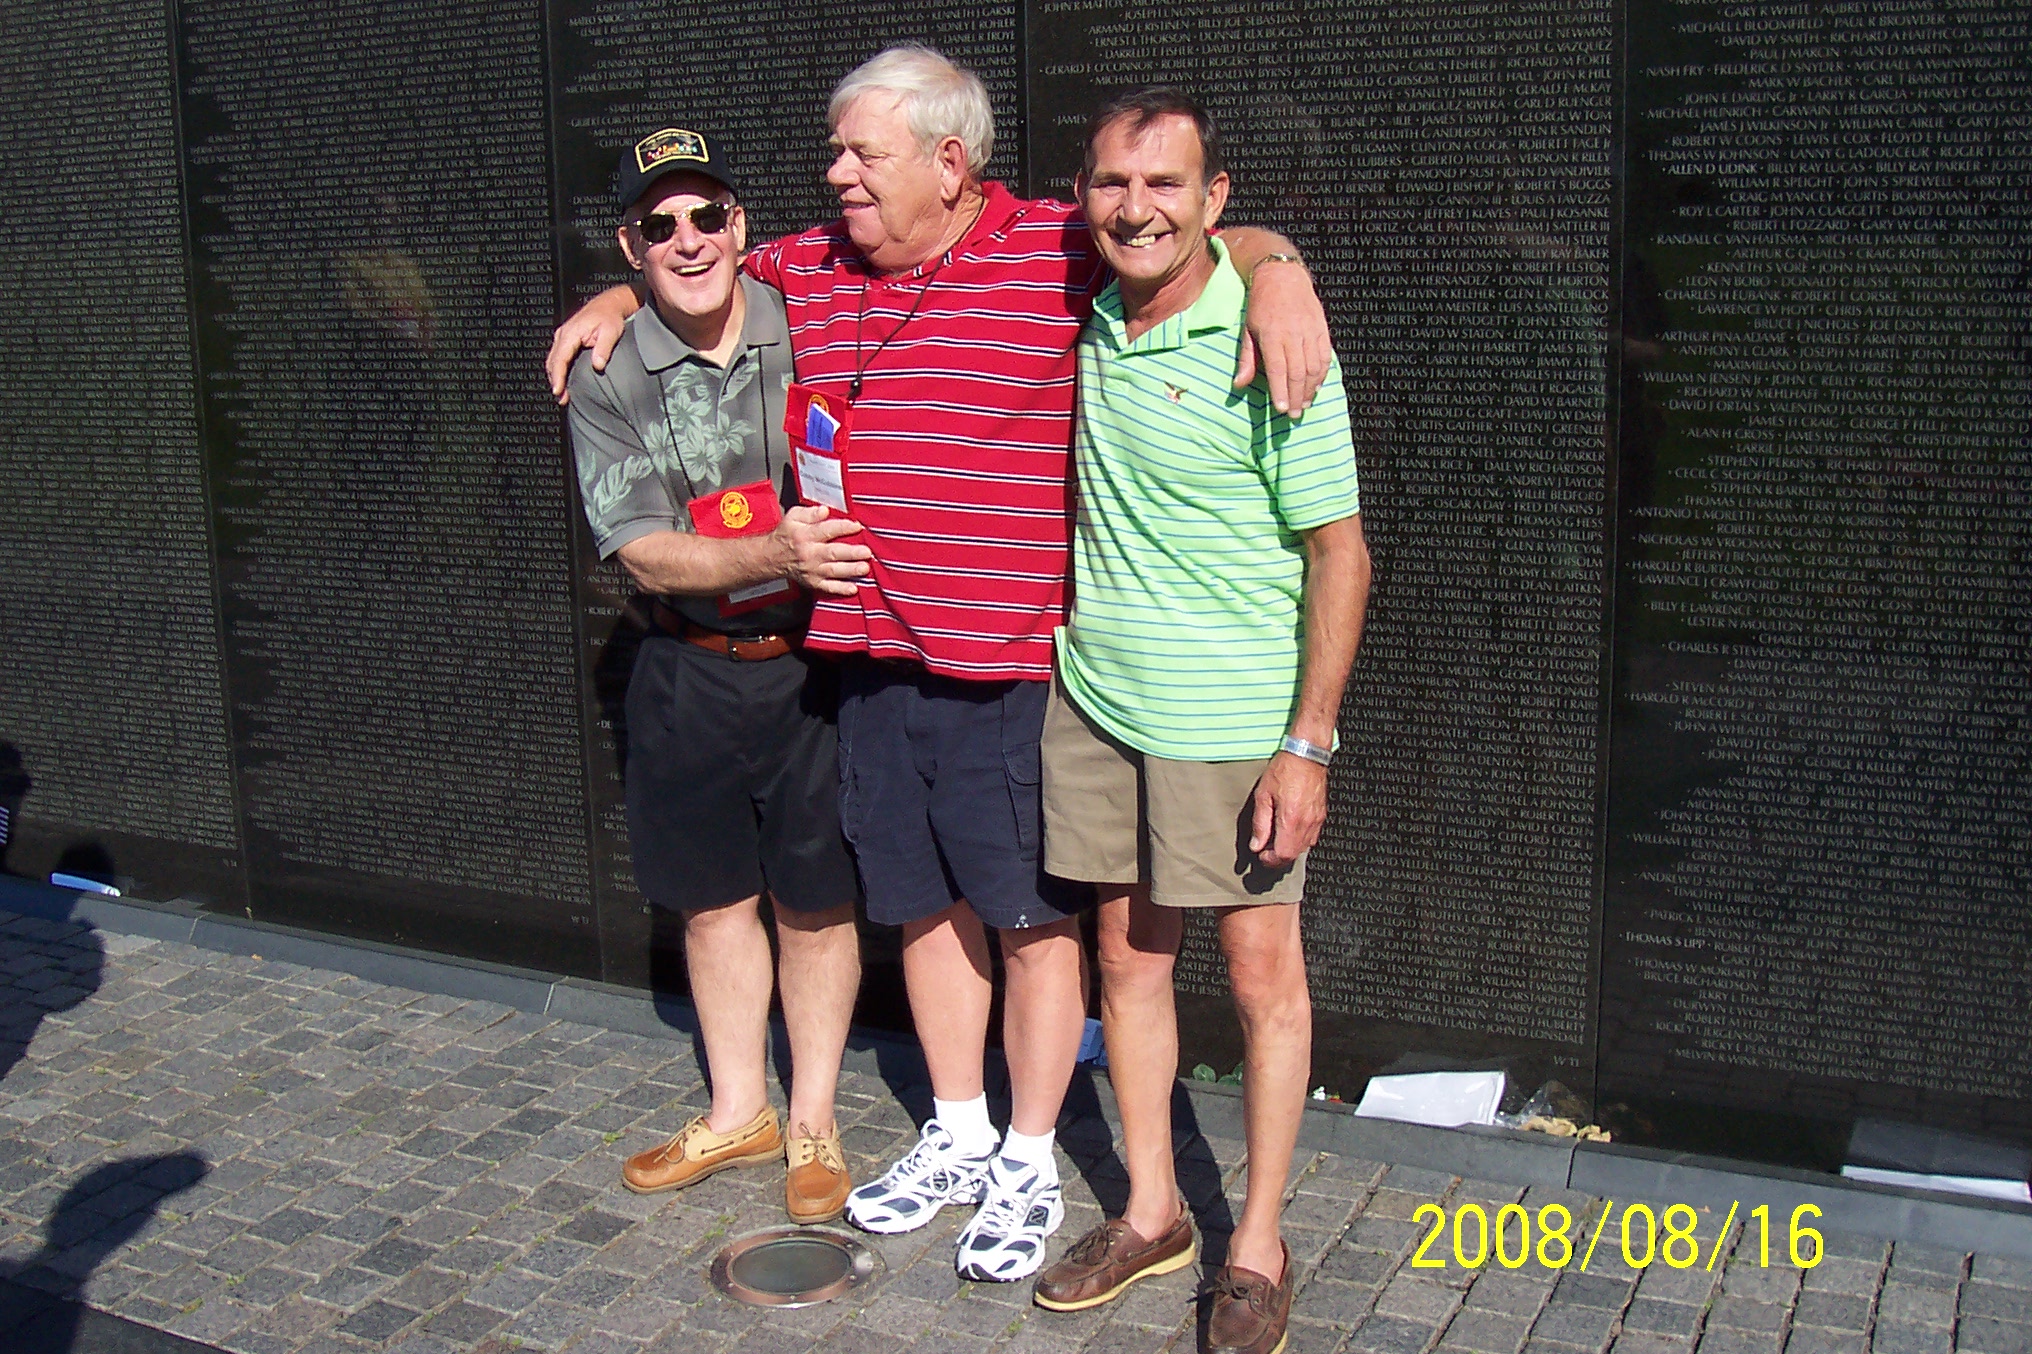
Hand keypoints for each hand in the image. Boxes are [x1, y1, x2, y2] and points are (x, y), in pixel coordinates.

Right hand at [546, 290, 636, 404]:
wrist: (608, 305)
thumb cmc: (609, 316)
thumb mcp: (611, 331)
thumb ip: (603, 348)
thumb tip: (598, 365)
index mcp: (571, 333)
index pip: (560, 358)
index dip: (558, 376)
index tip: (558, 390)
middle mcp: (563, 334)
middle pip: (553, 362)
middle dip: (555, 381)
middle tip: (562, 399)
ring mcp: (563, 336)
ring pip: (553, 360)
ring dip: (555, 377)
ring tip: (562, 394)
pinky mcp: (566, 339)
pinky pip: (558, 356)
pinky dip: (558, 370)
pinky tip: (564, 380)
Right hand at [777, 505, 871, 596]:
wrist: (771, 557)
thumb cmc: (786, 535)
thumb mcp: (793, 517)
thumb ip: (810, 513)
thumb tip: (824, 511)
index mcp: (805, 535)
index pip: (827, 530)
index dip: (843, 528)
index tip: (857, 526)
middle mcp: (809, 553)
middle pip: (833, 553)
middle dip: (851, 553)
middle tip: (866, 552)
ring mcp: (811, 570)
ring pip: (833, 571)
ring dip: (850, 570)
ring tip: (864, 568)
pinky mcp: (813, 582)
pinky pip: (828, 587)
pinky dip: (840, 589)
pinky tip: (853, 588)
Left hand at [1236, 261, 1331, 415]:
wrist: (1283, 275)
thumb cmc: (1261, 304)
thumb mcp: (1248, 330)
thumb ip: (1247, 359)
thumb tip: (1239, 385)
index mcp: (1272, 334)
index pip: (1278, 369)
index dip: (1280, 391)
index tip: (1282, 410)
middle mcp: (1293, 333)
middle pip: (1297, 372)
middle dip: (1296, 396)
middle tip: (1295, 415)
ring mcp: (1309, 330)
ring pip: (1313, 366)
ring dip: (1310, 389)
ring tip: (1305, 404)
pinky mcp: (1321, 328)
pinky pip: (1325, 355)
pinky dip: (1322, 373)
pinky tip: (1317, 386)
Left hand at [1248, 752, 1327, 868]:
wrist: (1307, 754)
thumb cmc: (1285, 769)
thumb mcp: (1263, 795)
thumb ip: (1260, 823)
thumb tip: (1256, 845)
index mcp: (1290, 820)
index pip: (1282, 855)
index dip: (1270, 860)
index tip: (1261, 855)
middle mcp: (1307, 823)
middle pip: (1294, 855)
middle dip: (1278, 857)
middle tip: (1266, 850)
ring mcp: (1317, 820)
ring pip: (1304, 848)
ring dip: (1289, 849)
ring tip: (1276, 840)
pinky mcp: (1322, 815)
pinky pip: (1312, 837)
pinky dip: (1300, 840)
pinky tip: (1290, 830)